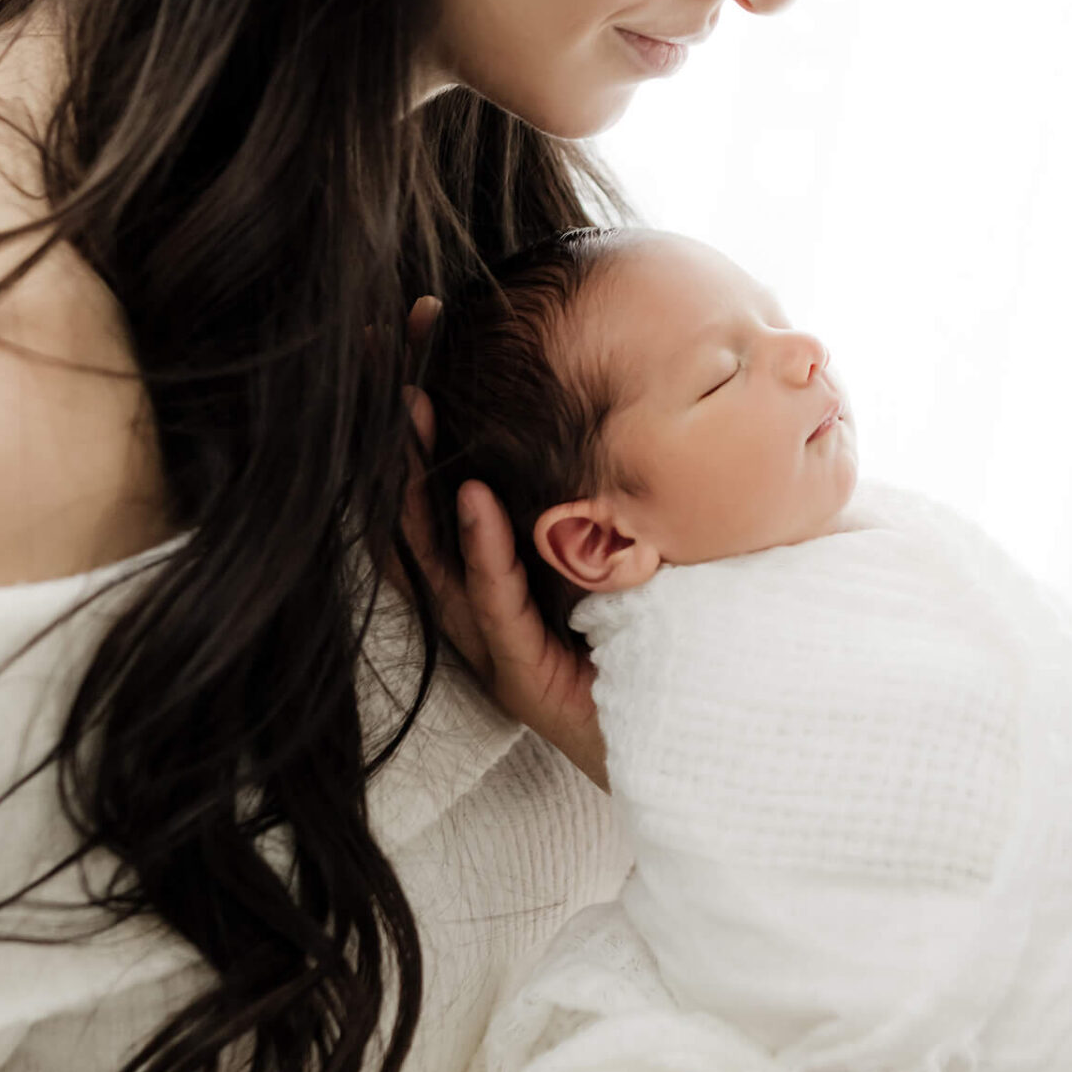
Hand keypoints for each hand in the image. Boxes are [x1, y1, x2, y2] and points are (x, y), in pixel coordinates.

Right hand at [400, 296, 606, 786]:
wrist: (676, 744)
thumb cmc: (653, 648)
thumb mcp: (622, 551)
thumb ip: (609, 492)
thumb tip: (639, 402)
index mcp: (493, 569)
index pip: (443, 474)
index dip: (428, 406)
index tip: (424, 326)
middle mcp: (477, 601)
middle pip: (419, 501)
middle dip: (402, 425)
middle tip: (396, 347)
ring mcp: (493, 640)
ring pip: (439, 551)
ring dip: (423, 477)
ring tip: (415, 409)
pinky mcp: (522, 674)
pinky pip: (494, 604)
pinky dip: (482, 550)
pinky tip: (474, 497)